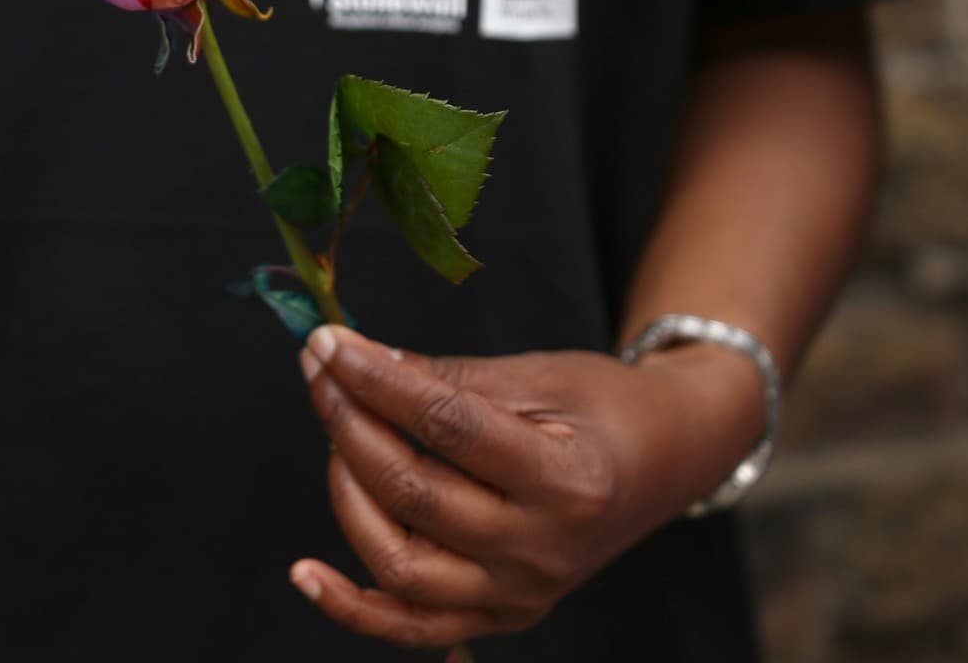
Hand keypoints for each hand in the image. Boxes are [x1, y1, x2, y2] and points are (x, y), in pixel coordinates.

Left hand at [291, 325, 764, 649]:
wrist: (663, 463)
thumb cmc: (601, 409)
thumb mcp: (535, 375)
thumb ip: (445, 380)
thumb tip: (356, 364)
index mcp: (567, 482)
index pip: (448, 429)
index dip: (378, 381)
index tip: (329, 342)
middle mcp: (544, 552)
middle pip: (415, 494)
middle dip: (350, 424)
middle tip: (321, 371)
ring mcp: (520, 595)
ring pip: (399, 564)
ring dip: (347, 493)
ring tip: (337, 433)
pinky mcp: (499, 616)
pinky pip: (412, 626)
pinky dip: (352, 607)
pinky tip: (304, 573)